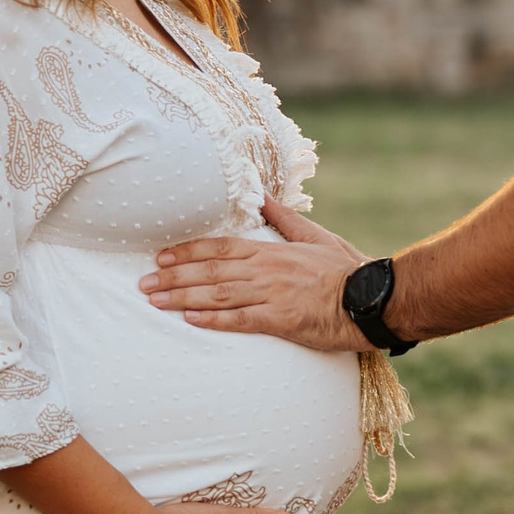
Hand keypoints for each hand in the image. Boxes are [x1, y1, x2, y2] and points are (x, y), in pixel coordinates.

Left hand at [139, 200, 370, 351]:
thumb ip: (283, 217)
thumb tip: (262, 193)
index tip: (160, 257)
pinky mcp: (281, 320)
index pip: (219, 247)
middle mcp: (265, 270)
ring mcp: (271, 294)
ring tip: (155, 302)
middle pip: (210, 271)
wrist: (371, 298)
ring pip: (218, 295)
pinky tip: (190, 320)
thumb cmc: (344, 268)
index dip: (186, 252)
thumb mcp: (313, 235)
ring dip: (182, 298)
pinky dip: (213, 320)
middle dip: (173, 277)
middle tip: (142, 284)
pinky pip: (240, 320)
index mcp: (270, 250)